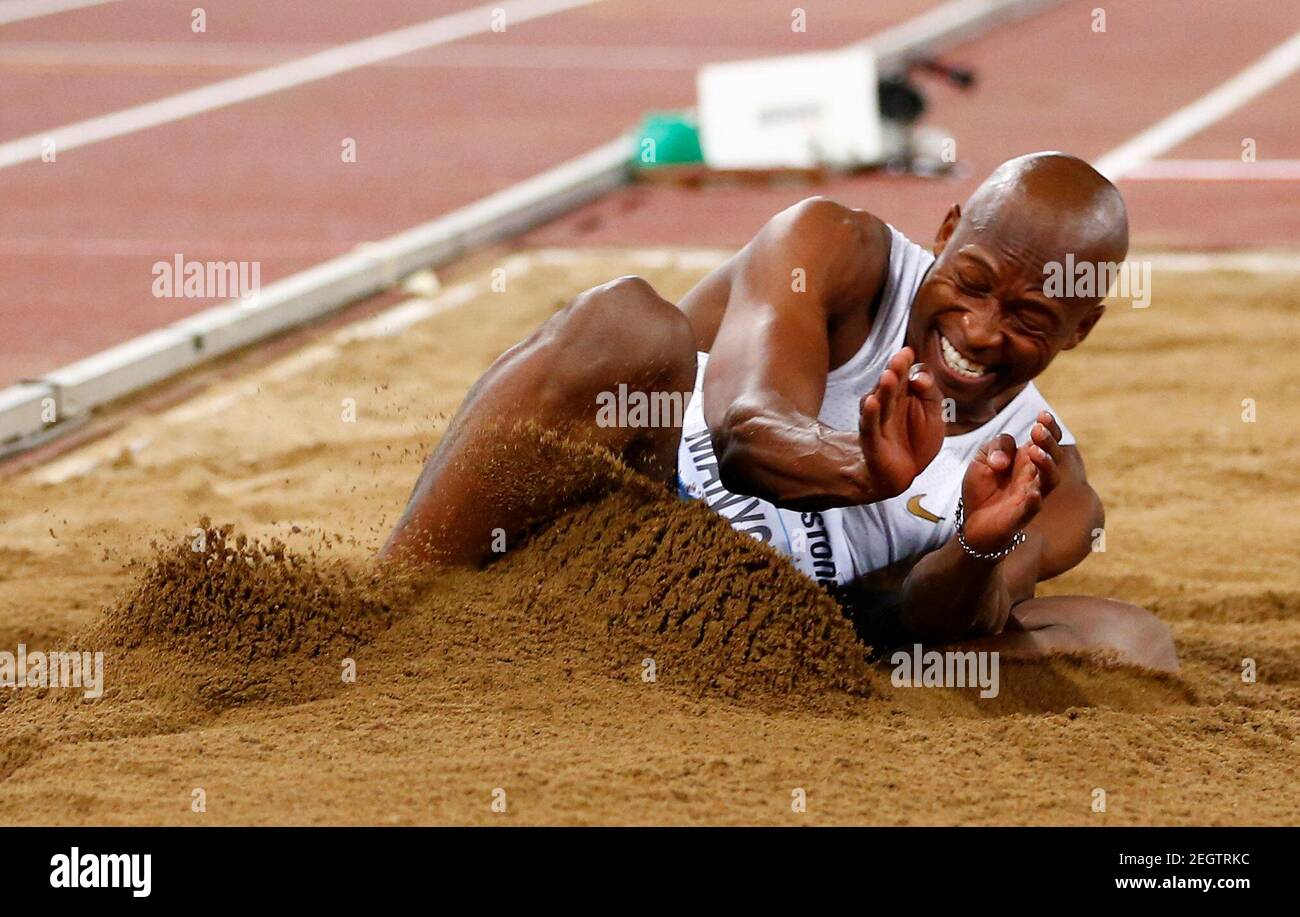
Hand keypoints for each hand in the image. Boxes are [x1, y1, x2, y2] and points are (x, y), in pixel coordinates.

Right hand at [858, 347, 944, 498]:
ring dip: (883, 390)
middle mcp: (888, 405)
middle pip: (890, 385)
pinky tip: (872, 402)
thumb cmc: (918, 441)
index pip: (903, 374)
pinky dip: (870, 414)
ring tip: (888, 377)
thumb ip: (930, 393)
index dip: (904, 363)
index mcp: (904, 395)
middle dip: (894, 371)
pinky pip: (870, 425)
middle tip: (899, 359)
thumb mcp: (934, 414)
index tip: (908, 351)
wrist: (905, 473)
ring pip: (879, 402)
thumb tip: (921, 375)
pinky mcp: (872, 440)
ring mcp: (878, 421)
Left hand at [959, 412, 1063, 552]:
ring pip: (1051, 480)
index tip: (1042, 415)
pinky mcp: (1021, 516)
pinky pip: (1034, 508)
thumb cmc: (982, 488)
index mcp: (1026, 459)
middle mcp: (1034, 476)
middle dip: (1049, 442)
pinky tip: (1033, 492)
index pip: (1046, 441)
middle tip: (1037, 430)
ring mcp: (1031, 496)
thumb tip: (1005, 458)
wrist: (971, 522)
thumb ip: (996, 447)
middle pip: (1053, 457)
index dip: (1049, 428)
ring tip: (1035, 452)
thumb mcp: (982, 458)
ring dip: (1046, 465)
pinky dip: (1035, 500)